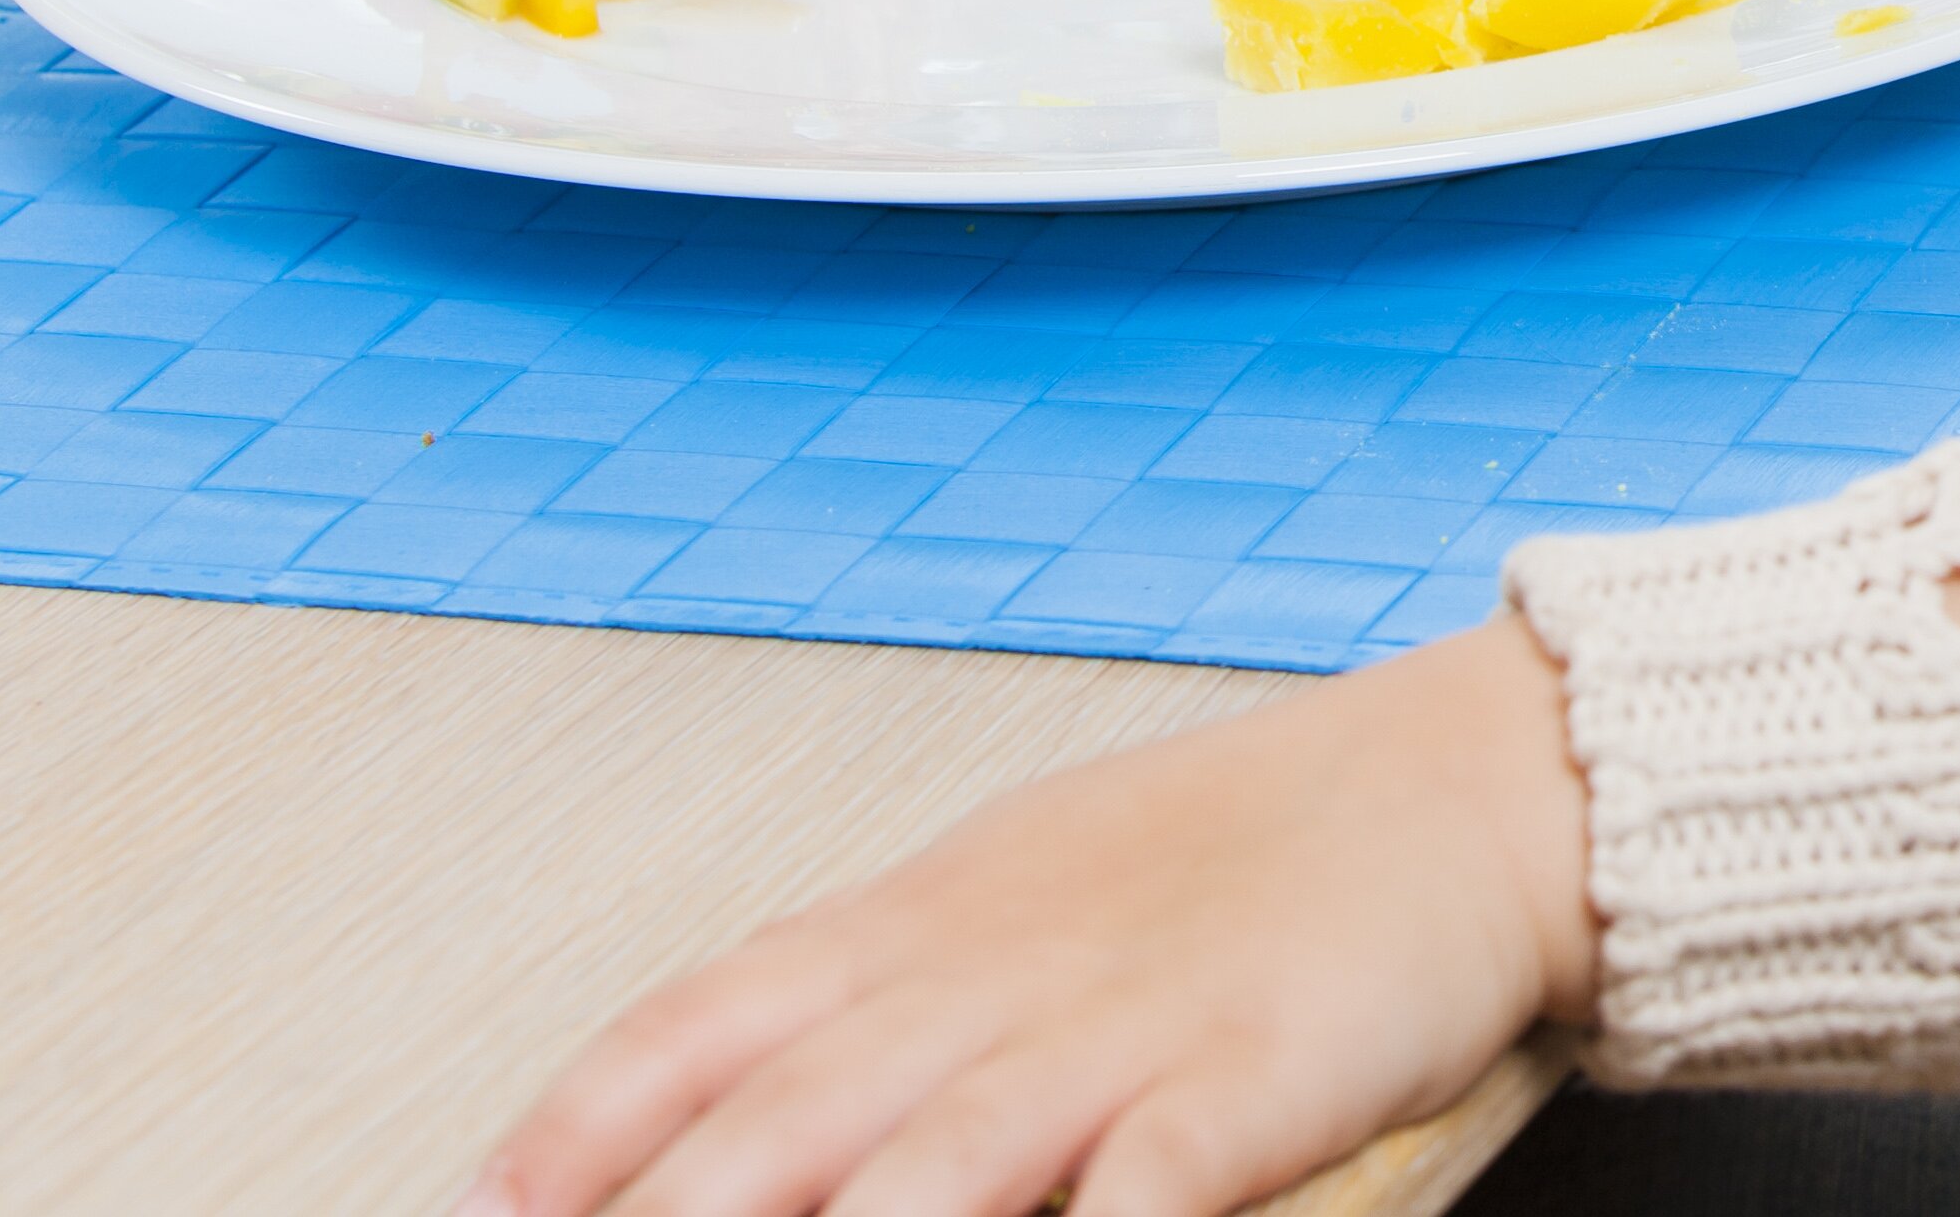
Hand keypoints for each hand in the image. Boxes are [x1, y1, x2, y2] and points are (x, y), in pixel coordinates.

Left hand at [466, 621, 1598, 1216]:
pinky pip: (1152, 1186)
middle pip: (782, 1131)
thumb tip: (695, 1099)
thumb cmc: (1245, 856)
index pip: (702, 1027)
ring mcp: (1123, 1032)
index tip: (489, 1206)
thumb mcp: (1022, 889)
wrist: (1469, 785)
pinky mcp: (1253, 1078)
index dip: (578, 1131)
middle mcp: (994, 982)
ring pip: (931, 1172)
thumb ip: (868, 989)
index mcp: (929, 924)